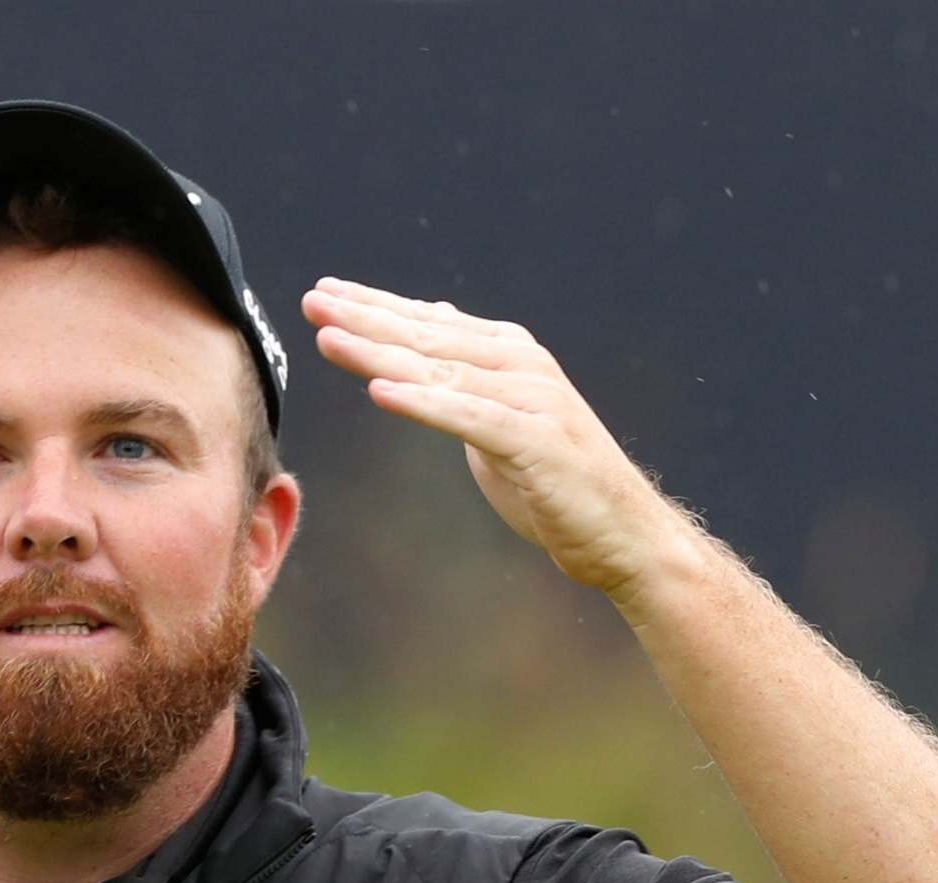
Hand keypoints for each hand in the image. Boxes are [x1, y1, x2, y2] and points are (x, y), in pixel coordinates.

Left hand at [302, 278, 700, 598]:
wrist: (622, 534)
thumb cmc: (555, 483)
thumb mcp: (499, 420)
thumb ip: (466, 379)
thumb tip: (435, 327)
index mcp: (511, 356)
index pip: (431, 323)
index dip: (376, 306)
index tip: (325, 294)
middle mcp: (521, 366)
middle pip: (429, 337)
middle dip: (366, 318)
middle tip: (314, 301)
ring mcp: (531, 400)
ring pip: (441, 371)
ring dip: (381, 354)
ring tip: (331, 338)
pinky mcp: (535, 441)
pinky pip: (468, 418)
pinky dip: (423, 403)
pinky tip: (380, 392)